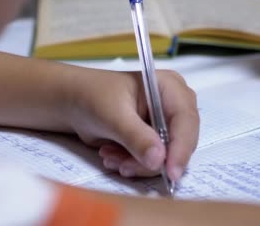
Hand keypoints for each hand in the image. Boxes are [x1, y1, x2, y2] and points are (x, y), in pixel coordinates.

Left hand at [68, 68, 198, 181]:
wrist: (73, 102)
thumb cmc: (92, 96)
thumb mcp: (113, 115)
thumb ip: (136, 137)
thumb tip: (158, 160)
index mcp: (169, 87)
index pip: (186, 120)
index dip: (181, 147)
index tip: (171, 172)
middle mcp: (173, 105)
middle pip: (179, 142)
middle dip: (151, 159)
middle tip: (123, 164)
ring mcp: (165, 124)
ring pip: (165, 157)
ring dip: (136, 163)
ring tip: (109, 155)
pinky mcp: (154, 140)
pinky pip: (153, 162)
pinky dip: (133, 164)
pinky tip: (112, 155)